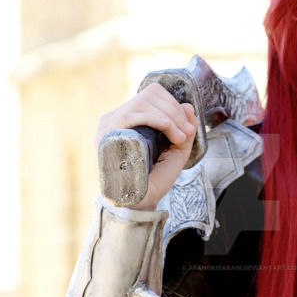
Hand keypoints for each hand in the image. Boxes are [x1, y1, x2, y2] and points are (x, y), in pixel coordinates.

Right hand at [95, 83, 197, 209]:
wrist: (141, 201)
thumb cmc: (156, 177)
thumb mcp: (176, 149)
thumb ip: (184, 128)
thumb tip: (188, 105)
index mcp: (129, 120)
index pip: (150, 95)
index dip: (173, 104)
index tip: (187, 127)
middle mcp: (116, 119)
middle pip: (149, 95)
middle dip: (174, 111)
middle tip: (186, 132)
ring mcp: (109, 126)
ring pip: (143, 102)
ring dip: (169, 117)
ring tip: (179, 137)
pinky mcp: (108, 134)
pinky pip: (134, 114)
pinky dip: (156, 119)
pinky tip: (168, 131)